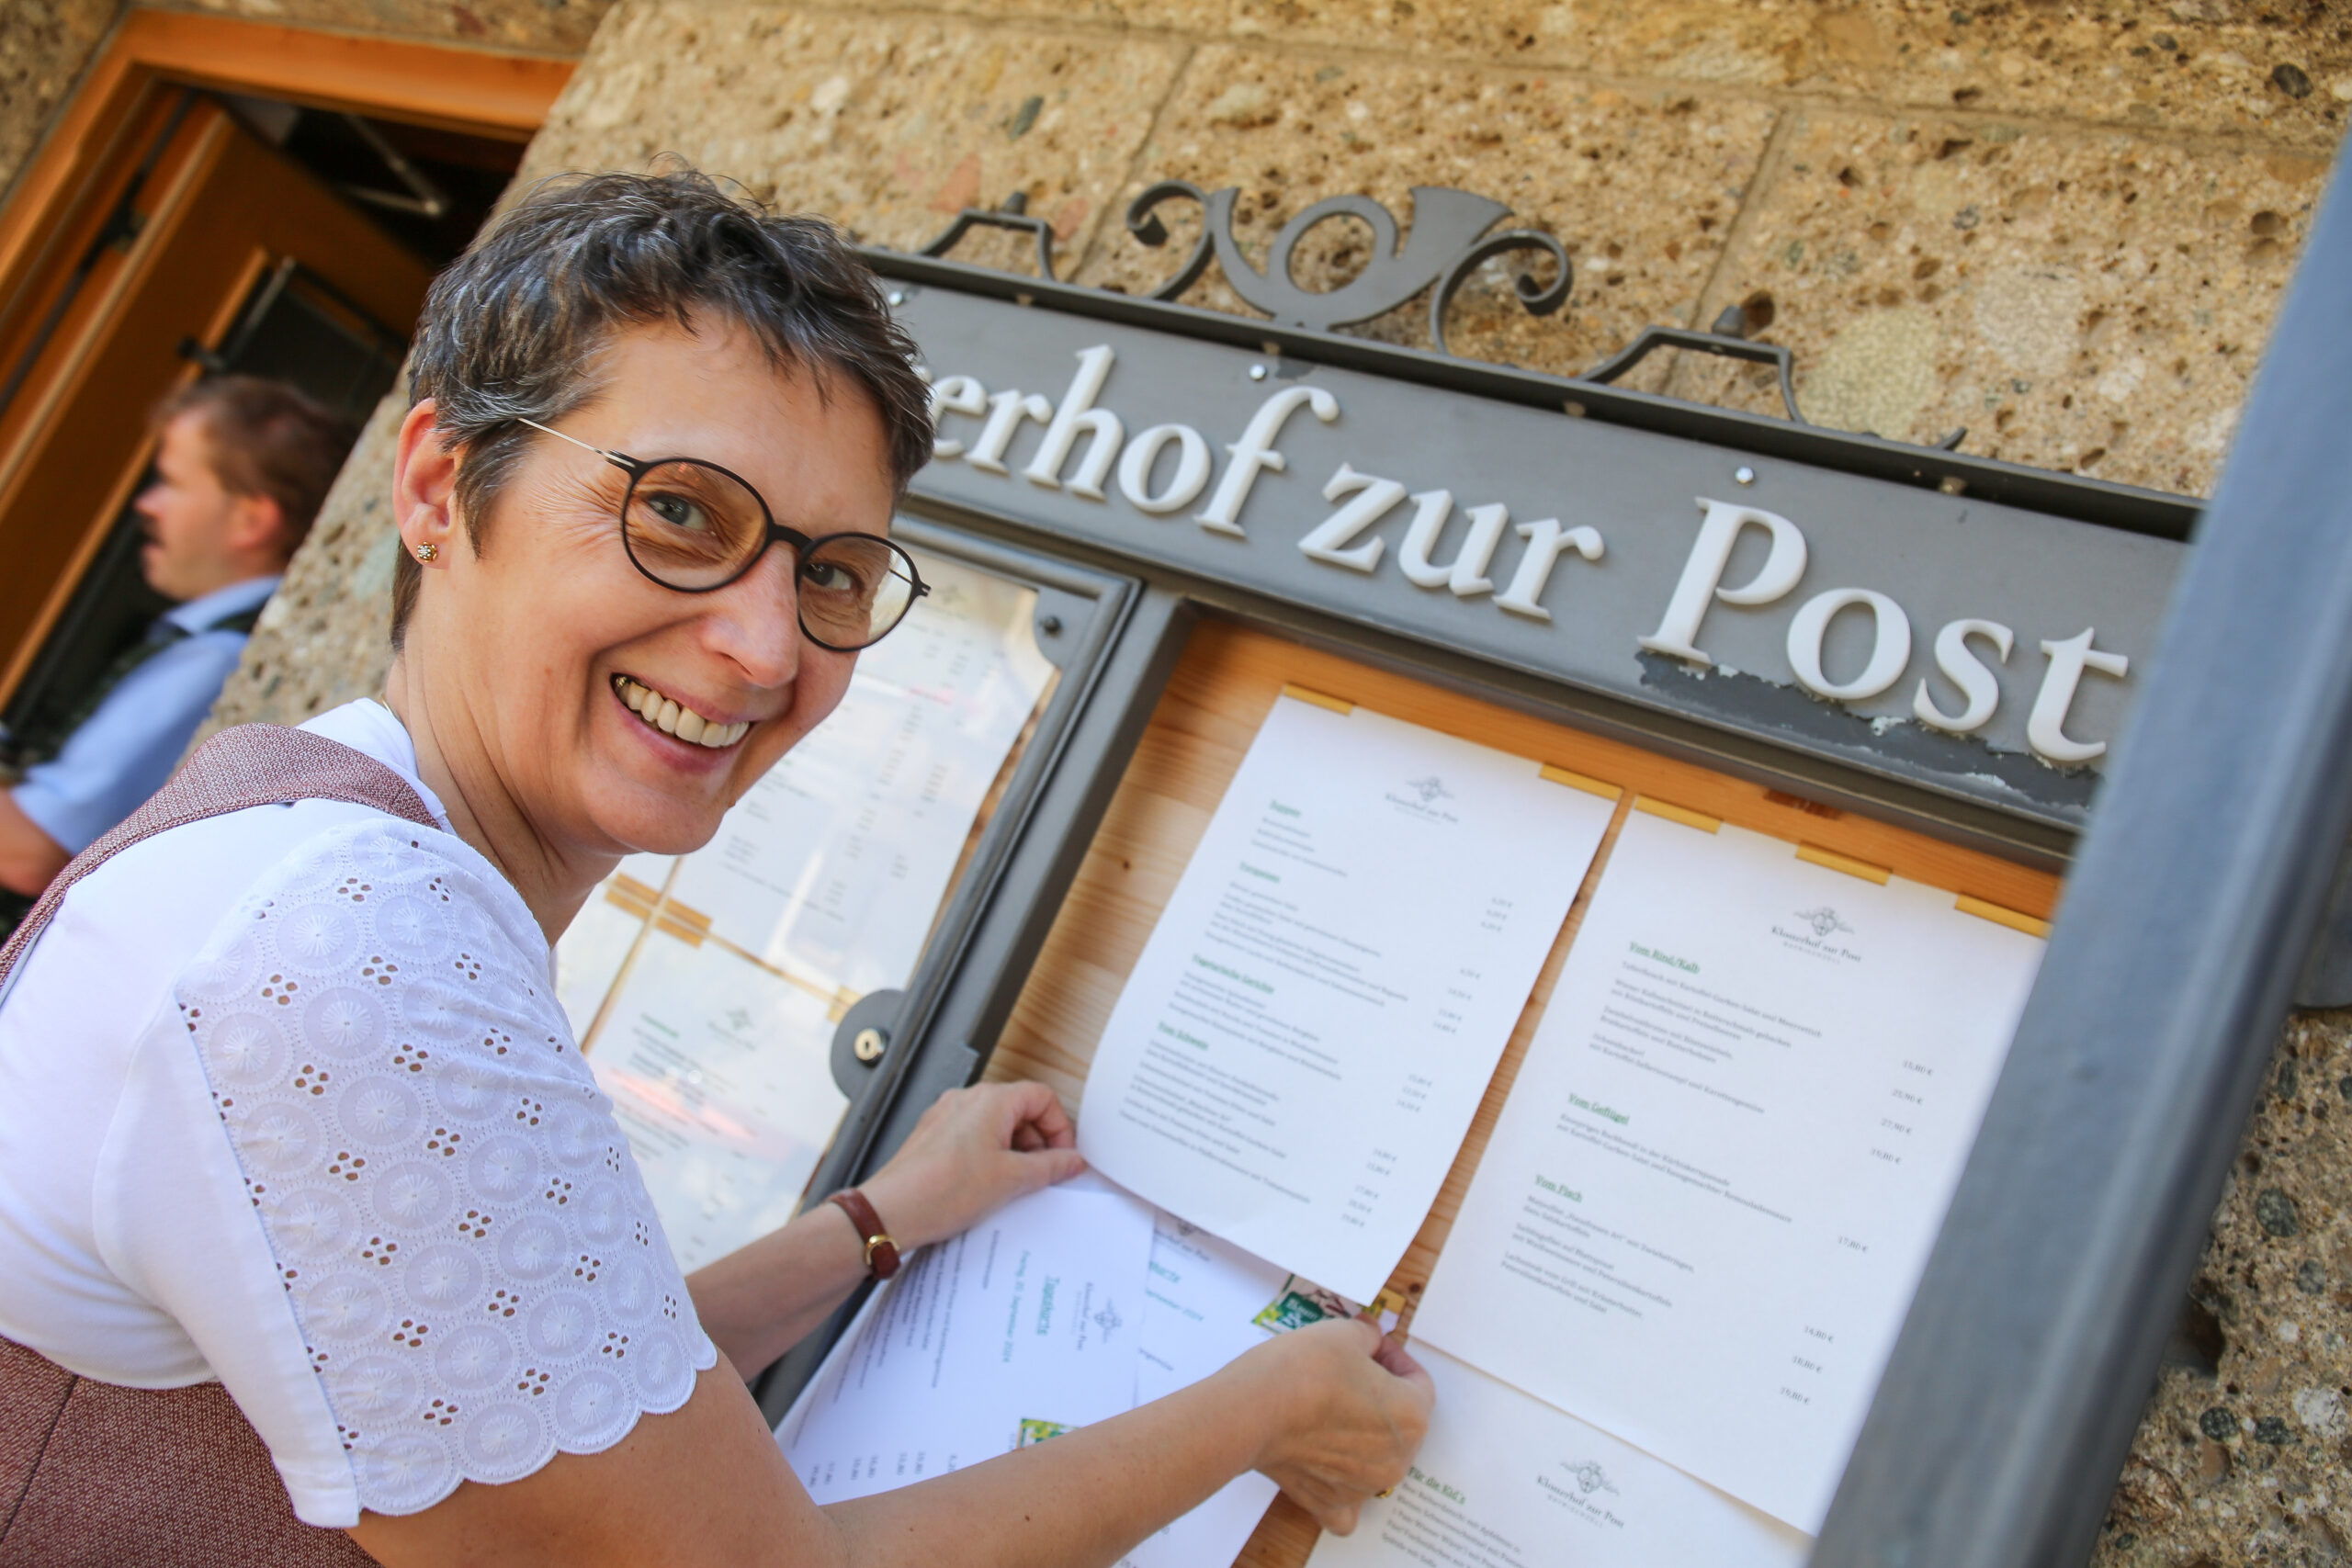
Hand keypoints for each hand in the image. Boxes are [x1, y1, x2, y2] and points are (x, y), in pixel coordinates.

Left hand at [857, 1082, 1083, 1249]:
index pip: (1042, 1098)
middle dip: (1037, 1142)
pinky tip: (987, 1188)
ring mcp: (946, 1117)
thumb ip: (1050, 1167)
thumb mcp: (1011, 1180)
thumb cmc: (942, 1191)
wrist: (891, 1212)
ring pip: (995, 1125)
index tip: (1062, 1157)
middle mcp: (966, 1100)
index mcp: (990, 1100)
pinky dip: (989, 1157)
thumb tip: (1071, 1161)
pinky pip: (972, 1139)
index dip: (1059, 1128)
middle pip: (1019, 1110)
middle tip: (1043, 1175)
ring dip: (1013, 1152)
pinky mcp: (933, 1137)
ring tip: (1014, 1186)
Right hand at [1226, 1318, 1433, 1534]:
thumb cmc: (1302, 1371)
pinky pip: (1347, 1505)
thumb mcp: (1343, 1333)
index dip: (1395, 1358)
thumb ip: (1368, 1336)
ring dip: (1361, 1436)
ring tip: (1330, 1407)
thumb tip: (1369, 1337)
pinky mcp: (1328, 1503)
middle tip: (1351, 1373)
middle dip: (1381, 1397)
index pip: (1418, 1383)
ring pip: (1376, 1462)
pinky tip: (1329, 1467)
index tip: (1373, 1348)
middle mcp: (1395, 1461)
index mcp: (1411, 1418)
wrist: (1251, 1410)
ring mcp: (1362, 1488)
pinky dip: (1342, 1489)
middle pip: (1400, 1424)